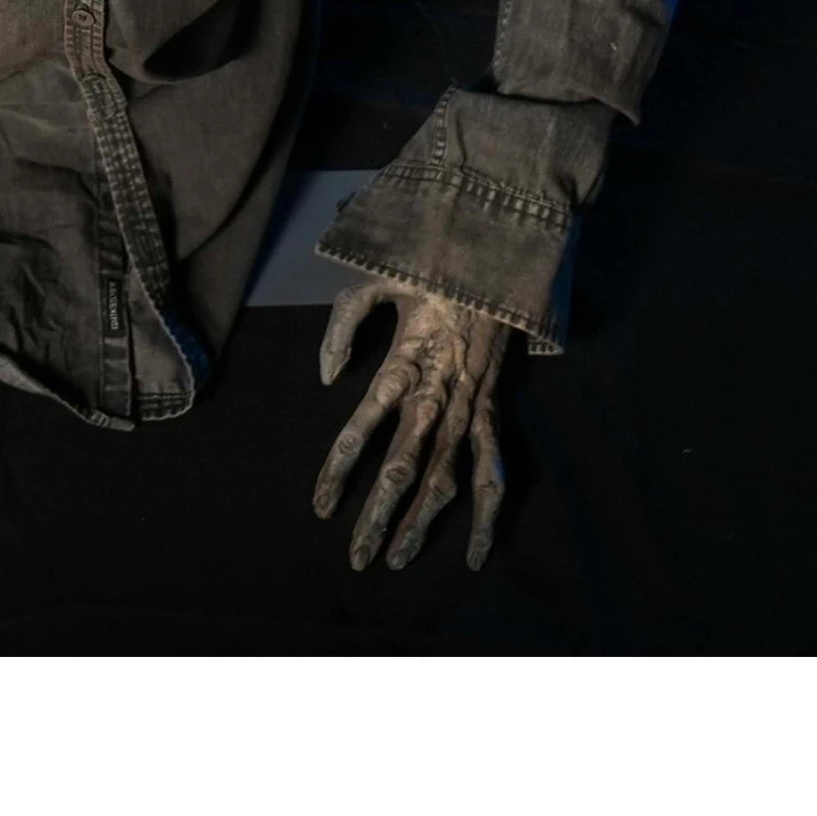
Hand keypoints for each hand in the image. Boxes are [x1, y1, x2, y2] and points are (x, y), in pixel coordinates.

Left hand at [312, 278, 508, 571]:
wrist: (495, 256)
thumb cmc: (429, 267)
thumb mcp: (377, 278)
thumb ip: (345, 322)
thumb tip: (327, 377)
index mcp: (403, 361)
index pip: (361, 425)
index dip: (340, 468)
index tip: (321, 505)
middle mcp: (436, 393)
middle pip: (404, 465)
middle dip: (379, 514)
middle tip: (356, 557)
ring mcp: (468, 404)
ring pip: (446, 475)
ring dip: (424, 522)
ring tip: (398, 560)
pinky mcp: (491, 407)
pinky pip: (493, 465)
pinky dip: (487, 510)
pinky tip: (477, 549)